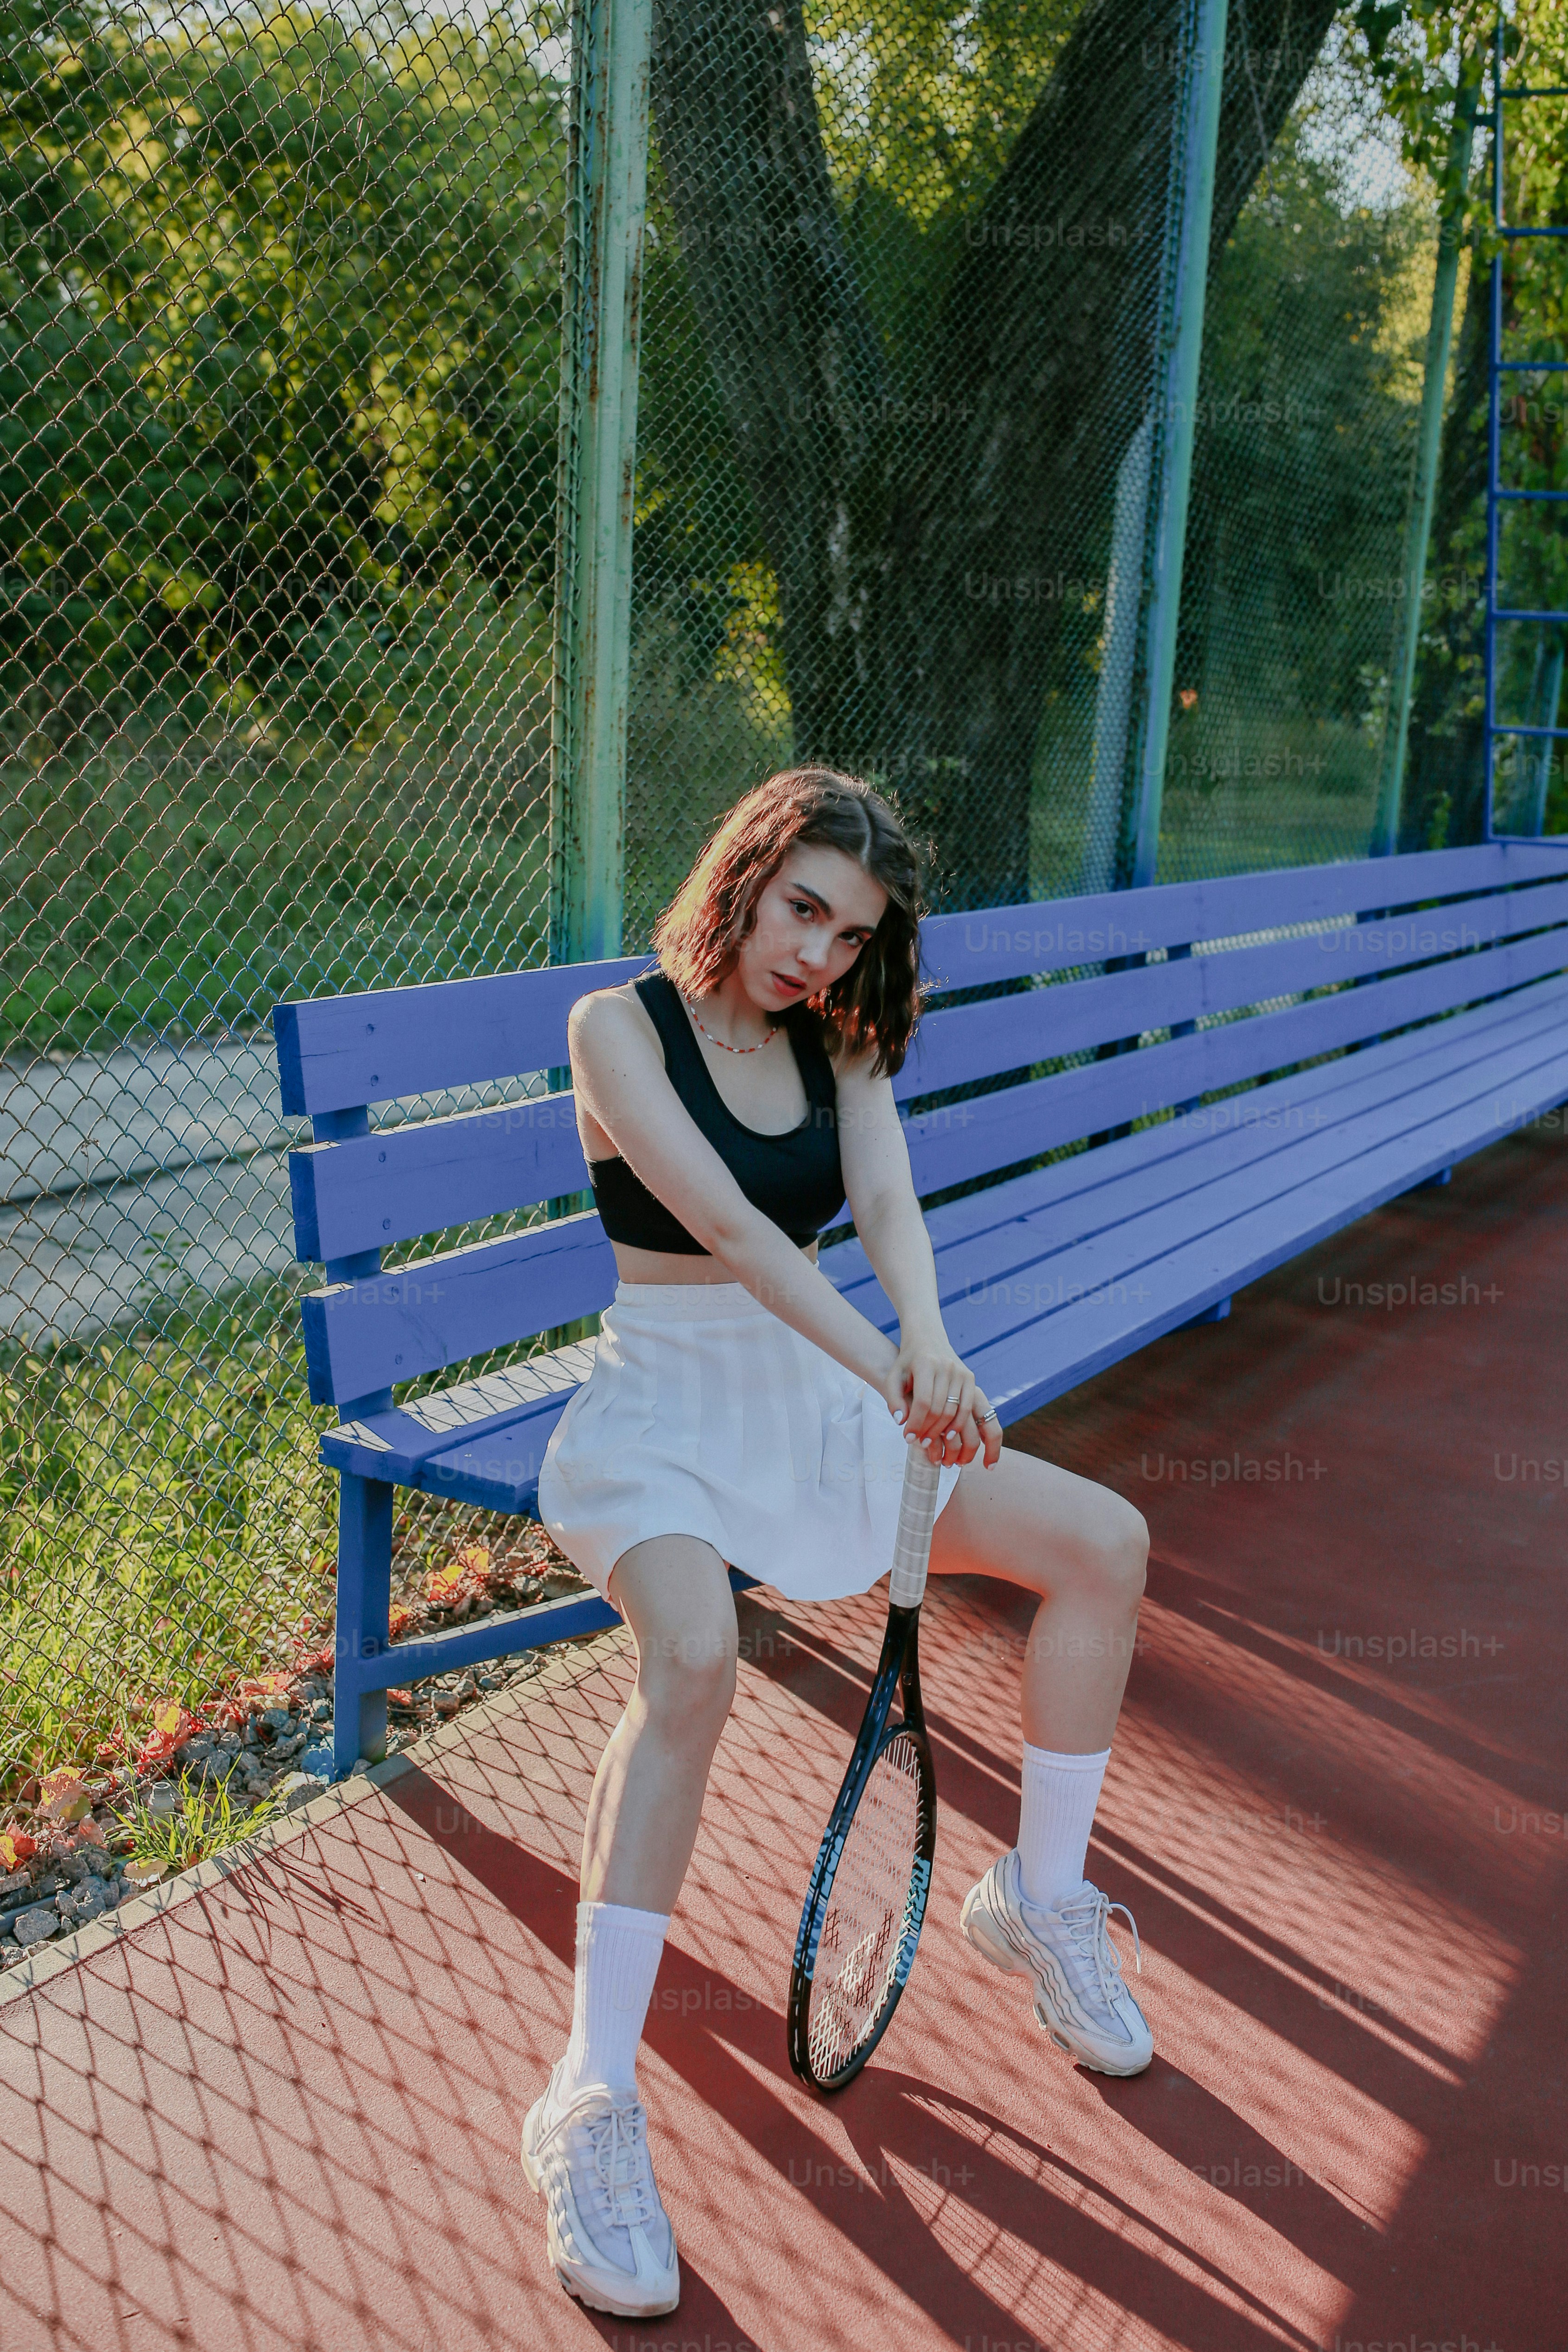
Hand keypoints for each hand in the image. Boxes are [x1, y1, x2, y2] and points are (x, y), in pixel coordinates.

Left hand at [880, 1329, 1001, 1470]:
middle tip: (919, 1442)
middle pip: (939, 1408)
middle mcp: (946, 1367)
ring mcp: (961, 1372)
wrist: (927, 1338)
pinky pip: (967, 1406)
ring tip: (931, 1442)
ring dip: (943, 1430)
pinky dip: (958, 1424)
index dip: (916, 1423)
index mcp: (925, 1364)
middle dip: (928, 1429)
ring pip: (954, 1410)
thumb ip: (893, 1399)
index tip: (907, 1437)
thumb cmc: (906, 1362)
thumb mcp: (894, 1376)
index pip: (923, 1401)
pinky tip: (948, 1435)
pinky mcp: (970, 1377)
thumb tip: (901, 1421)